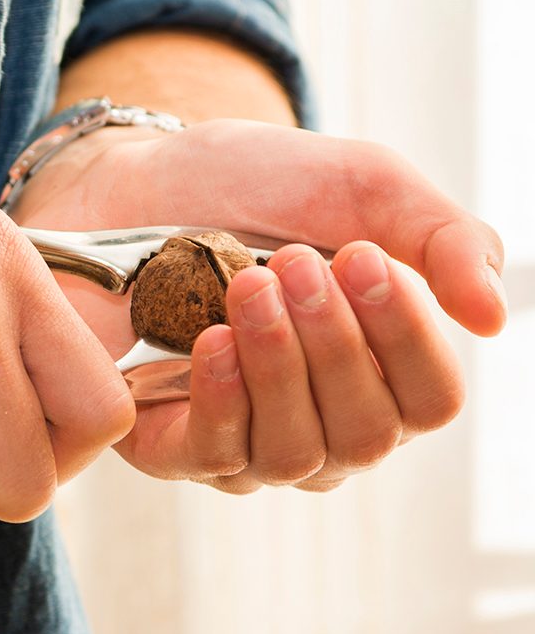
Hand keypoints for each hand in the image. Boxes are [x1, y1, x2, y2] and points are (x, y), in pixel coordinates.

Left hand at [9, 118, 506, 493]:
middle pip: (365, 434)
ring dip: (277, 364)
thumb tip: (492, 318)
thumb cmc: (257, 187)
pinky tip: (211, 340)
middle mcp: (321, 424)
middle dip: (334, 345)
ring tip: (248, 286)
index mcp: (380, 373)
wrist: (142, 177)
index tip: (363, 259)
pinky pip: (213, 456)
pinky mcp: (170, 443)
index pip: (429, 400)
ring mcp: (246, 441)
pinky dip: (222, 399)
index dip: (407, 338)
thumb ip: (443, 240)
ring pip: (293, 451)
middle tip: (292, 262)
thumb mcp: (364, 187)